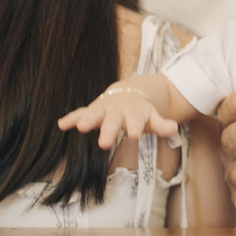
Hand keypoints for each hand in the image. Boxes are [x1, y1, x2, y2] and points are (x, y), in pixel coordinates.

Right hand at [58, 90, 177, 149]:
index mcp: (134, 112)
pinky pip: (80, 113)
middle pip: (113, 120)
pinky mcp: (92, 111)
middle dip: (108, 130)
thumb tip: (173, 128)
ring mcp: (103, 109)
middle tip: (103, 143)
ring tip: (81, 127)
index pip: (135, 120)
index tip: (134, 134)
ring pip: (94, 114)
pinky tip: (62, 124)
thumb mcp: (152, 117)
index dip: (135, 126)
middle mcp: (118, 110)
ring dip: (87, 120)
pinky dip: (72, 118)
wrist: (129, 92)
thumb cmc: (141, 111)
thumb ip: (161, 124)